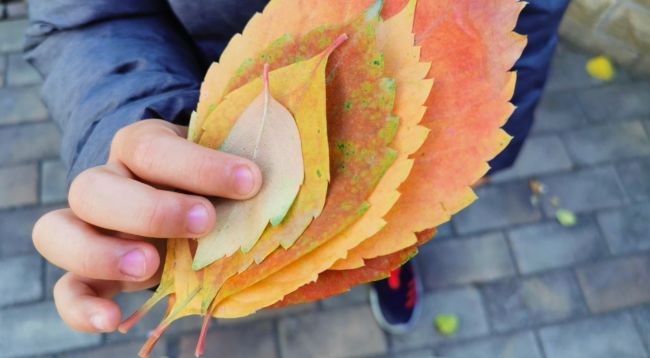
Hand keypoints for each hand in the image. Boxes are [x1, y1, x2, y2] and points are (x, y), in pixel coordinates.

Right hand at [32, 119, 261, 332]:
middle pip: (93, 187)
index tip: (250, 181)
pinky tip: (111, 320)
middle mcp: (108, 183)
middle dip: (150, 208)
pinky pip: (66, 288)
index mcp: (141, 147)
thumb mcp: (228, 168)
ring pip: (57, 232)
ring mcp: (92, 227)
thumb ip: (245, 174)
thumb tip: (282, 184)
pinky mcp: (89, 272)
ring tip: (149, 265)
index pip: (152, 148)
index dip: (199, 165)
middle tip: (204, 222)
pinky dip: (80, 306)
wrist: (193, 201)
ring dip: (101, 252)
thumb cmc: (216, 183)